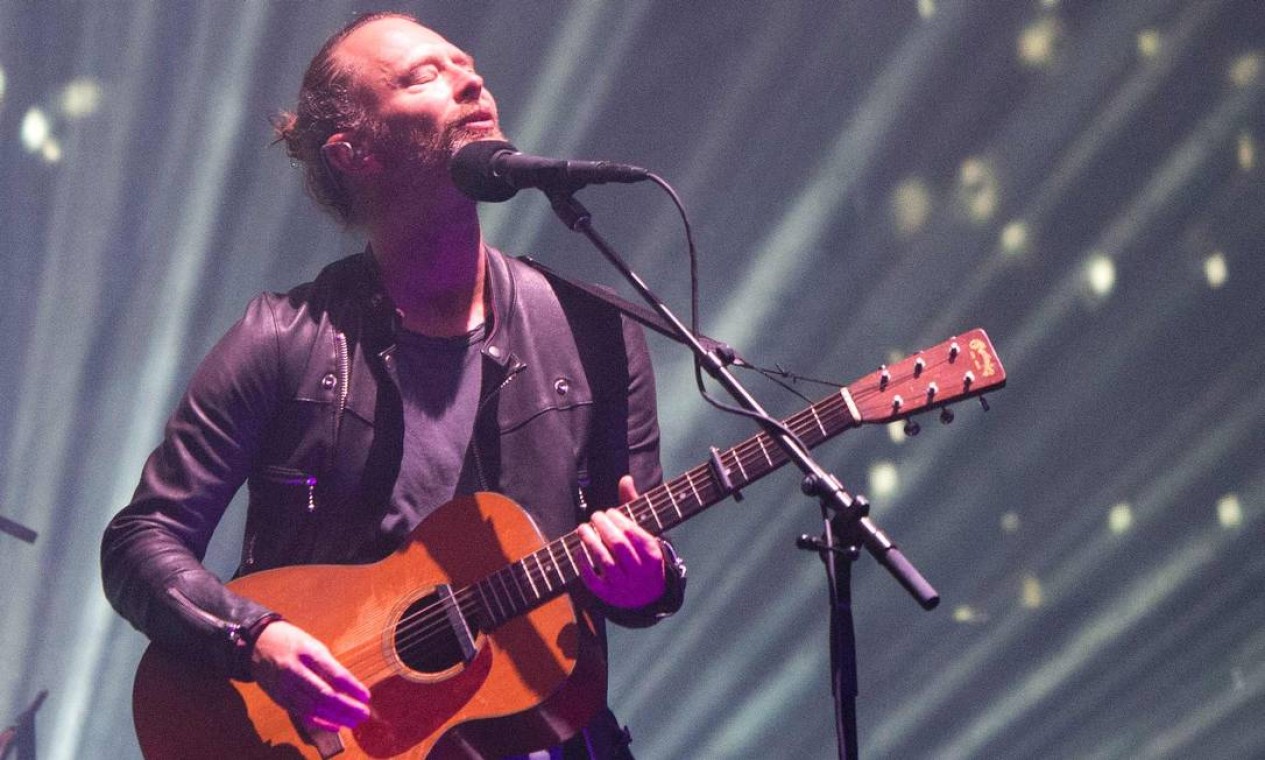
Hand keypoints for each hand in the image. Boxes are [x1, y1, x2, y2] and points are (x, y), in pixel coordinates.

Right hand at [250, 620, 370, 732]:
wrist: (258, 643)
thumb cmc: (292, 642)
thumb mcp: (313, 645)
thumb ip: (329, 666)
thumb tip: (349, 688)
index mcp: (308, 652)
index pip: (334, 673)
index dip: (352, 687)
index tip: (366, 696)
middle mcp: (295, 670)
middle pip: (324, 694)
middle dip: (346, 707)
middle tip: (363, 714)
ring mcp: (285, 686)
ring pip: (312, 708)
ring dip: (335, 718)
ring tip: (353, 721)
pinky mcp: (279, 698)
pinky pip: (301, 714)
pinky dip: (319, 722)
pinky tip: (334, 725)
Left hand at [577, 475, 666, 608]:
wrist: (649, 595)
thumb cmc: (643, 554)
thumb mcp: (645, 531)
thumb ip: (634, 505)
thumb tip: (625, 478)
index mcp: (652, 553)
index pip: (633, 533)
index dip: (617, 519)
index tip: (608, 512)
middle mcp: (640, 571)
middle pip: (618, 545)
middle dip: (602, 527)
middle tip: (594, 516)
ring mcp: (625, 585)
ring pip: (605, 562)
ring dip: (590, 542)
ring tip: (582, 528)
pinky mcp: (610, 596)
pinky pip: (593, 580)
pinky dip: (583, 564)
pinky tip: (578, 550)